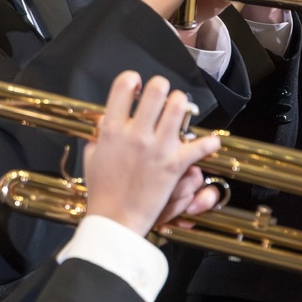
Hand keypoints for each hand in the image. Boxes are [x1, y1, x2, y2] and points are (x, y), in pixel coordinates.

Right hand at [83, 71, 221, 235]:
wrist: (115, 221)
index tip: (136, 86)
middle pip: (156, 89)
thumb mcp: (91, 157)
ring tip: (179, 111)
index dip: (132, 79)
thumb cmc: (102, 192)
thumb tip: (105, 122)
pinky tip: (210, 141)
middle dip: (161, 87)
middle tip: (161, 95)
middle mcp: (136, 134)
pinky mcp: (174, 166)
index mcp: (112, 130)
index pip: (123, 86)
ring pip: (179, 108)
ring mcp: (157, 149)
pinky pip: (199, 146)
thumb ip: (99, 135)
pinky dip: (208, 143)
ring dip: (181, 105)